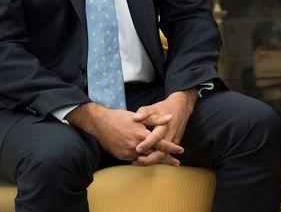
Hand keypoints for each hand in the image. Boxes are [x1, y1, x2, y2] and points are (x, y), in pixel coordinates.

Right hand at [65, 103, 179, 161]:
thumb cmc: (120, 117)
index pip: (161, 144)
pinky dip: (142, 159)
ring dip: (154, 160)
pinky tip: (147, 158)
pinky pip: (135, 159)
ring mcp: (128, 153)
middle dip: (166, 159)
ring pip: (145, 159)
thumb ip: (156, 119)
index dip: (172, 148)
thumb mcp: (140, 116)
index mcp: (142, 135)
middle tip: (176, 162)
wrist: (100, 124)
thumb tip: (170, 118)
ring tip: (164, 161)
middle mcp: (135, 146)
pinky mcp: (121, 156)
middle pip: (155, 156)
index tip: (181, 150)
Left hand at [131, 89, 197, 166]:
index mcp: (165, 126)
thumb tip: (135, 118)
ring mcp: (174, 140)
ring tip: (138, 161)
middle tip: (136, 160)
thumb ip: (144, 112)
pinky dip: (156, 158)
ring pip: (164, 155)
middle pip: (162, 152)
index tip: (137, 148)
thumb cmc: (165, 108)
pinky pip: (166, 154)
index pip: (157, 137)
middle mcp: (171, 135)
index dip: (147, 143)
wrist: (181, 107)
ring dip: (152, 161)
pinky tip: (145, 160)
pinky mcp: (175, 143)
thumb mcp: (153, 107)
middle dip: (150, 159)